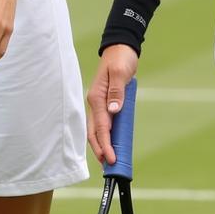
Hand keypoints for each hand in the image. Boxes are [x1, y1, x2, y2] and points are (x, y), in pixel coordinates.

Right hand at [87, 45, 138, 165]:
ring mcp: (99, 103)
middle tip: (108, 167)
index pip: (100, 127)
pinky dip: (106, 135)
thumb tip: (113, 111)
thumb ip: (116, 92)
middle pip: (94, 132)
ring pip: (97, 129)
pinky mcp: (105, 102)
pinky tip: (111, 143)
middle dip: (100, 150)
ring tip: (108, 160)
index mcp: (97, 97)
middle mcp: (95, 102)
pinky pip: (103, 122)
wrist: (120, 47)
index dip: (105, 144)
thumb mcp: (120, 72)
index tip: (111, 159)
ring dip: (101, 145)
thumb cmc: (120, 58)